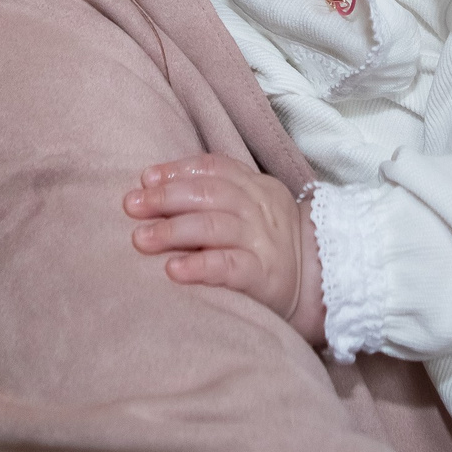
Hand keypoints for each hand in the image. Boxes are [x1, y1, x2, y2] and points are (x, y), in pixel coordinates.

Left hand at [126, 154, 326, 345]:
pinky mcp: (262, 275)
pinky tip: (173, 270)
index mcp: (255, 187)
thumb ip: (217, 198)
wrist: (319, 283)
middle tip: (132, 206)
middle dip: (166, 197)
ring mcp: (261, 241)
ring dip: (172, 230)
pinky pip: (229, 266)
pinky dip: (199, 266)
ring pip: (213, 226)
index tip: (146, 178)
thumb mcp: (254, 209)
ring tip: (141, 239)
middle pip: (208, 193)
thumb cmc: (270, 245)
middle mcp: (258, 209)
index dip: (178, 170)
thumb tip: (155, 192)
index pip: (215, 168)